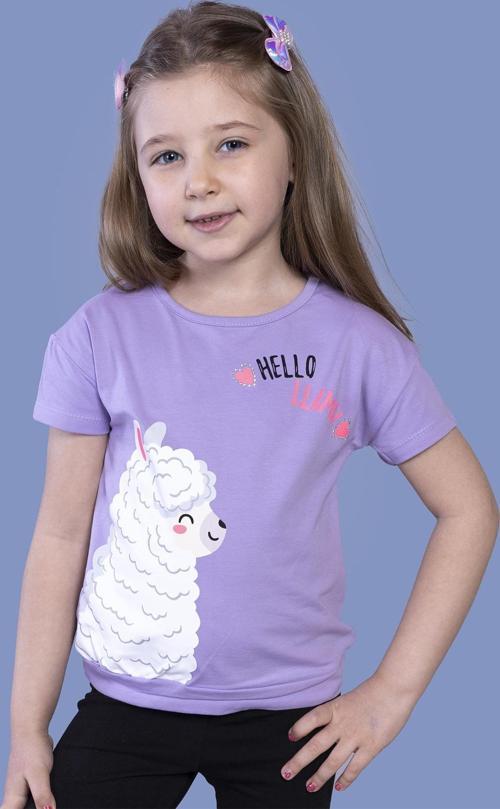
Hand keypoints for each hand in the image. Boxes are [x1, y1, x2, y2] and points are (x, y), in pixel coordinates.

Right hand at [1, 730, 55, 808]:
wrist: (32, 731)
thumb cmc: (31, 750)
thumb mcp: (38, 774)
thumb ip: (42, 795)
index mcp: (12, 800)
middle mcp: (15, 798)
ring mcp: (23, 791)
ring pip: (29, 808)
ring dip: (40, 808)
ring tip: (50, 806)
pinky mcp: (32, 784)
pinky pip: (37, 799)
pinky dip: (43, 803)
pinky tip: (53, 803)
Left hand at [280, 674, 416, 793]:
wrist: (394, 689)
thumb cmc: (372, 693)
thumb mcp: (348, 700)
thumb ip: (338, 716)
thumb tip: (327, 730)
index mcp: (335, 708)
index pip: (312, 718)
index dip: (300, 728)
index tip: (290, 737)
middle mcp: (342, 723)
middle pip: (316, 745)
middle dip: (299, 761)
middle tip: (286, 773)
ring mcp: (356, 736)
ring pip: (333, 761)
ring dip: (319, 776)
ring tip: (309, 787)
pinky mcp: (371, 747)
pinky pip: (355, 767)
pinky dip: (346, 779)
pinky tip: (338, 787)